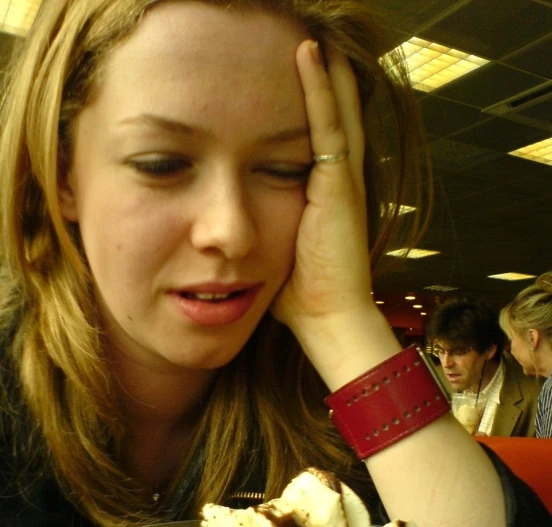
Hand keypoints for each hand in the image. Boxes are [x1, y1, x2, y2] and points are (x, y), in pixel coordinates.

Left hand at [271, 41, 373, 340]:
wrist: (327, 319)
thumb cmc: (301, 297)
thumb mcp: (273, 254)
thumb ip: (259, 236)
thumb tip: (226, 240)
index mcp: (324, 197)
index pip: (315, 141)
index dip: (307, 109)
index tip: (286, 83)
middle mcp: (338, 182)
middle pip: (333, 117)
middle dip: (322, 81)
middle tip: (304, 42)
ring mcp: (342, 180)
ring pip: (336, 111)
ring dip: (324, 72)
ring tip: (309, 34)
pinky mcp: (339, 184)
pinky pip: (328, 125)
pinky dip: (320, 88)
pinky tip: (307, 54)